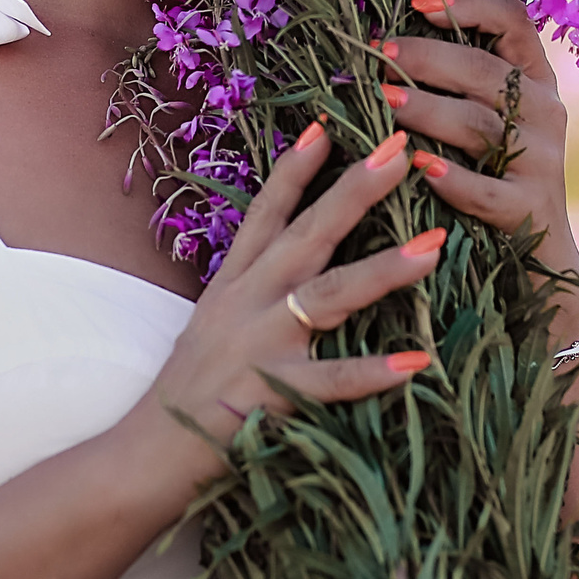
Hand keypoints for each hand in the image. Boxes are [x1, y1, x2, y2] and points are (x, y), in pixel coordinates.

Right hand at [135, 123, 441, 489]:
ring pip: (328, 295)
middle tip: (400, 153)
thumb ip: (251, 291)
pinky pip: (331, 379)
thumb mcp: (214, 323)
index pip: (266, 213)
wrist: (145, 452)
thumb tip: (294, 264)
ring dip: (383, 269)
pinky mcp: (271, 392)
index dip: (295, 169)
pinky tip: (416, 363)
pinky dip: (372, 372)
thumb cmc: (190, 390)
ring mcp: (260, 344)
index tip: (325, 126)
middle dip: (355, 191)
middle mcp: (247, 301)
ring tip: (433, 248)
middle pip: (307, 234)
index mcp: (234, 282)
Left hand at [377, 0, 578, 337]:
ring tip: (383, 102)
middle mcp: (546, 112)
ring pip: (479, 124)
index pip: (515, 20)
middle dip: (428, 58)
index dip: (470, 4)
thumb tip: (384, 44)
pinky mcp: (529, 209)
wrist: (543, 263)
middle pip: (485, 70)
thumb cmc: (496, 180)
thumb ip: (457, 83)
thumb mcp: (489, 124)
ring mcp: (543, 161)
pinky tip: (420, 168)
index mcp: (536, 80)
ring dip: (427, 110)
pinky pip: (487, 190)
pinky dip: (453, 178)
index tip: (418, 4)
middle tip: (380, 55)